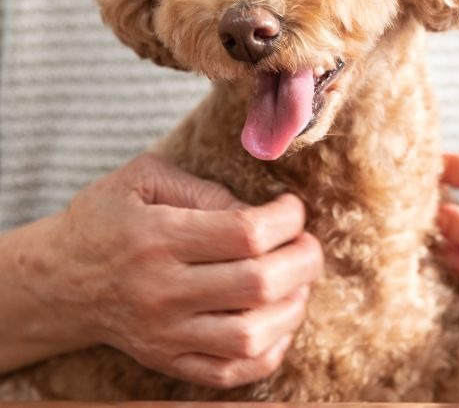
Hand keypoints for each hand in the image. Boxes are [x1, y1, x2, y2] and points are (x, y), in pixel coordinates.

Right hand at [28, 153, 322, 387]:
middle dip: (304, 260)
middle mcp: (162, 291)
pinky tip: (277, 320)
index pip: (246, 233)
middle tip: (307, 244)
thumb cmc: (109, 219)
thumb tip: (260, 212)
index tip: (291, 208)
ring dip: (293, 307)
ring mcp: (165, 334)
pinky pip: (233, 372)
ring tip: (296, 283)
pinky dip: (271, 350)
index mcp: (158, 237)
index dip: (287, 218)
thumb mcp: (144, 180)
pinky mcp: (168, 361)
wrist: (58, 280)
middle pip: (258, 284)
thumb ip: (205, 190)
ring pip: (251, 335)